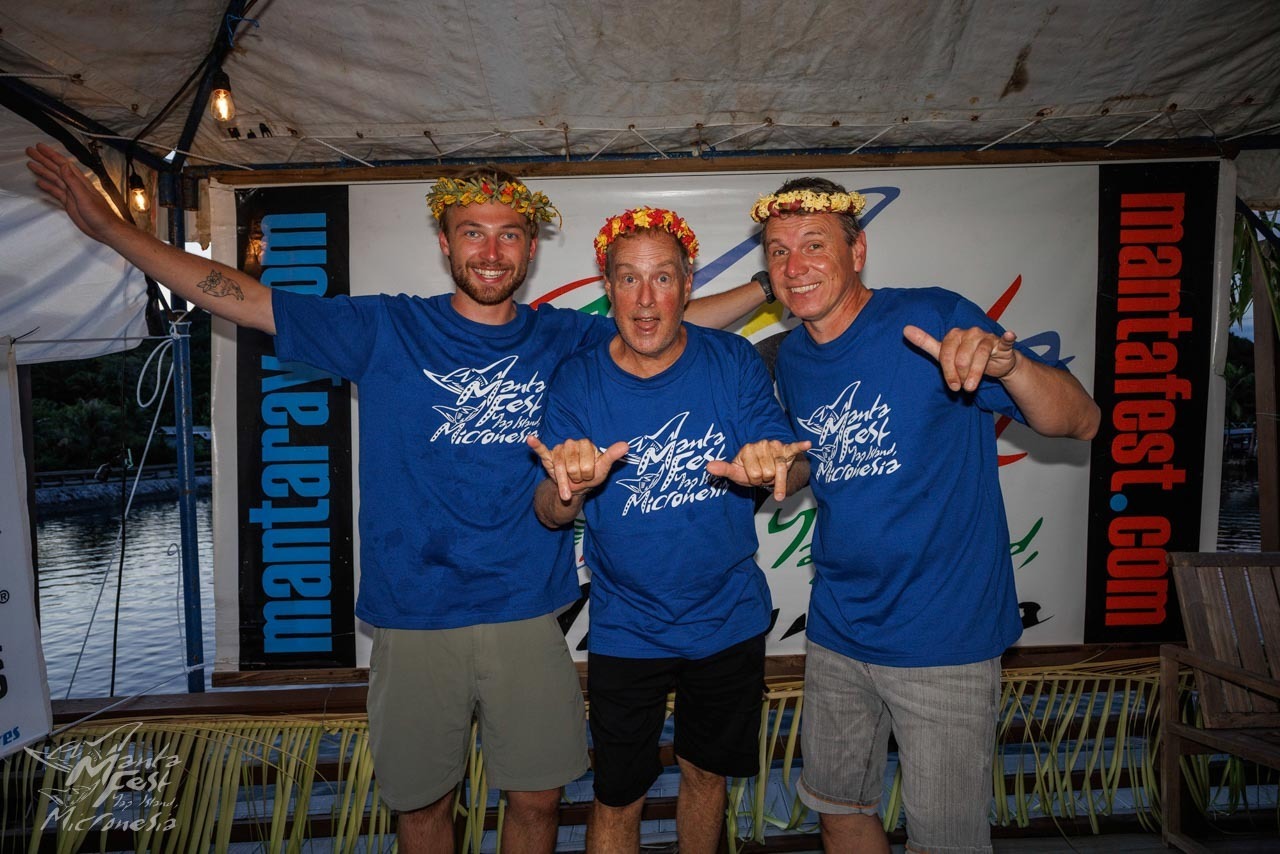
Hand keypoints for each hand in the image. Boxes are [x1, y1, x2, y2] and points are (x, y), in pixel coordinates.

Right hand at [26, 143, 125, 241]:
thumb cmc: (100, 215)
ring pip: (54, 179)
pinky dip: (47, 186)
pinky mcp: (69, 203)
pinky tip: (40, 182)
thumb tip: (65, 166)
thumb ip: (73, 182)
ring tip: (30, 164)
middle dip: (43, 159)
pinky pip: (56, 192)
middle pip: (56, 169)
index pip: (63, 164)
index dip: (51, 155)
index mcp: (80, 181)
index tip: (39, 147)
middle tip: (30, 151)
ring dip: (42, 171)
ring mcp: (71, 194)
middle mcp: (75, 185)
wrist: (105, 230)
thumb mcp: (85, 197)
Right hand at [528, 436, 628, 501]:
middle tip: (578, 479)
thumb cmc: (591, 476)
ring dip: (563, 481)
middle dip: (576, 478)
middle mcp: (571, 443)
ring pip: (559, 467)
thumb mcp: (603, 468)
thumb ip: (612, 455)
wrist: (574, 488)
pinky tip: (530, 439)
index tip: (589, 477)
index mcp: (586, 444)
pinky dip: (536, 445)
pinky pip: (541, 450)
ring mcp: (559, 449)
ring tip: (567, 486)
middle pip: (572, 466)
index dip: (587, 474)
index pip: (586, 462)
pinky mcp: (548, 456)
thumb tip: (626, 445)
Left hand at [706, 439, 810, 501]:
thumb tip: (708, 466)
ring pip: (779, 471)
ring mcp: (774, 446)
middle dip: (766, 480)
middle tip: (764, 475)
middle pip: (767, 474)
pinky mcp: (787, 448)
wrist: (767, 468)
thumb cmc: (750, 470)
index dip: (755, 481)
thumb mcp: (736, 471)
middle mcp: (760, 444)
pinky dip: (800, 446)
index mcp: (747, 449)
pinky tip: (807, 444)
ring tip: (772, 474)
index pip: (753, 475)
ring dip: (777, 479)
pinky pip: (794, 448)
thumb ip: (724, 469)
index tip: (754, 476)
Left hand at [903, 325, 1018, 391]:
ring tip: (972, 387)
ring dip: (976, 374)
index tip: (952, 386)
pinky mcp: (1002, 344)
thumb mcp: (945, 353)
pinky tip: (1008, 336)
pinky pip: (1005, 340)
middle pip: (962, 357)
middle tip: (964, 386)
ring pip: (979, 356)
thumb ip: (926, 343)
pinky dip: (1007, 338)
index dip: (949, 372)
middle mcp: (970, 332)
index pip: (946, 354)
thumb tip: (905, 329)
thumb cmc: (967, 358)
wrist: (994, 362)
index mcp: (954, 334)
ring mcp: (987, 337)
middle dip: (962, 376)